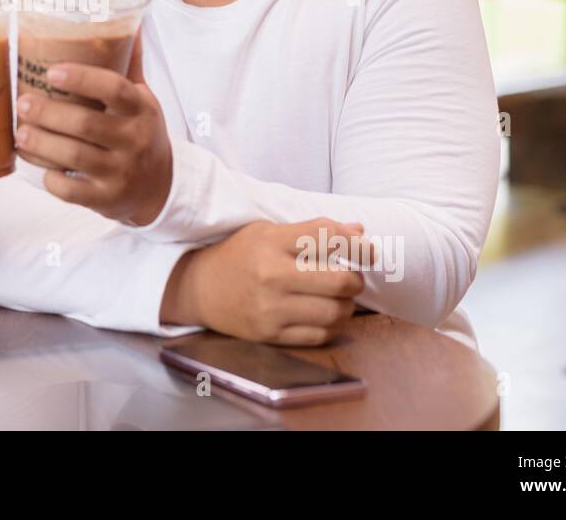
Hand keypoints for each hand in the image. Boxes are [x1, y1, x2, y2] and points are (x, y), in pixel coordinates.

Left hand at [15, 28, 171, 225]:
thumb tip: (130, 20)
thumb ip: (130, 64)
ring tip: (20, 132)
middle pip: (86, 124)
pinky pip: (72, 191)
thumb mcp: (143, 99)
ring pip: (74, 157)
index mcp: (141, 109)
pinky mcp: (106, 199)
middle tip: (22, 104)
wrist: (160, 188)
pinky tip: (39, 167)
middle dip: (48, 113)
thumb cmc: (141, 133)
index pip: (114, 89)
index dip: (82, 78)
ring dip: (41, 144)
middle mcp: (134, 140)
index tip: (51, 72)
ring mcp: (121, 172)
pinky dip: (52, 179)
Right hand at [161, 219, 370, 345]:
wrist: (199, 288)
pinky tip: (323, 315)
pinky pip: (320, 335)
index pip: (329, 237)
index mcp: (272, 241)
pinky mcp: (270, 334)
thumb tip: (359, 230)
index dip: (359, 245)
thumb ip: (314, 230)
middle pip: (340, 280)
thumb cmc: (239, 254)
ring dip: (347, 305)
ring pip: (335, 312)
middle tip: (351, 277)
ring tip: (338, 298)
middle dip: (356, 279)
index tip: (367, 251)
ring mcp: (271, 308)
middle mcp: (272, 274)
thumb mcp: (269, 231)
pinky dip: (331, 326)